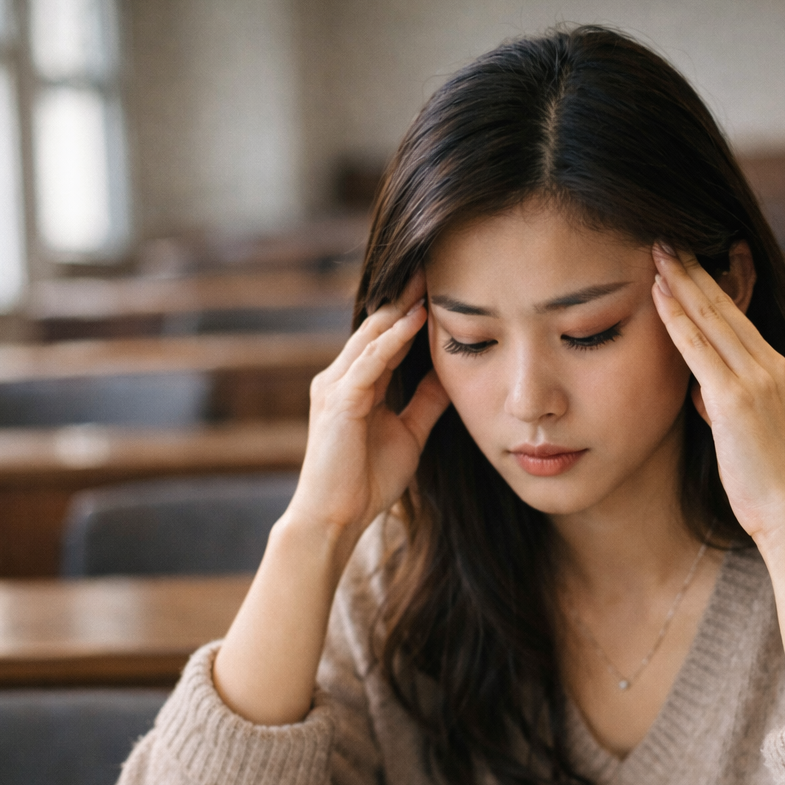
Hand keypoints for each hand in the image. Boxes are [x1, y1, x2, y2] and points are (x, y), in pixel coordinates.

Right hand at [287, 270, 450, 539]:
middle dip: (404, 297)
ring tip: (428, 280)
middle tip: (434, 266)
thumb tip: (450, 376)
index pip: (383, 337)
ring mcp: (334, 387)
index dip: (409, 311)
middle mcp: (339, 378)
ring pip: (371, 336)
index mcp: (354, 385)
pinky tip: (415, 319)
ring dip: (400, 308)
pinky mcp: (339, 402)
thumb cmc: (366, 482)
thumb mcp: (409, 433)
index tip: (439, 287)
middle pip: (375, 326)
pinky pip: (369, 361)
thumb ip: (425, 403)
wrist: (336, 518)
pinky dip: (392, 339)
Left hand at [650, 245, 784, 553]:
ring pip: (713, 319)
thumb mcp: (745, 434)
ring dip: (682, 283)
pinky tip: (660, 294)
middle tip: (666, 240)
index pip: (738, 319)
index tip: (687, 262)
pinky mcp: (736, 400)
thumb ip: (723, 404)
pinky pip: (700, 350)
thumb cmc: (766, 483)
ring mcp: (757, 380)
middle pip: (726, 308)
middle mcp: (772, 367)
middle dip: (693, 271)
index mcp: (778, 371)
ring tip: (657, 252)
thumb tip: (700, 391)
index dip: (710, 287)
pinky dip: (678, 319)